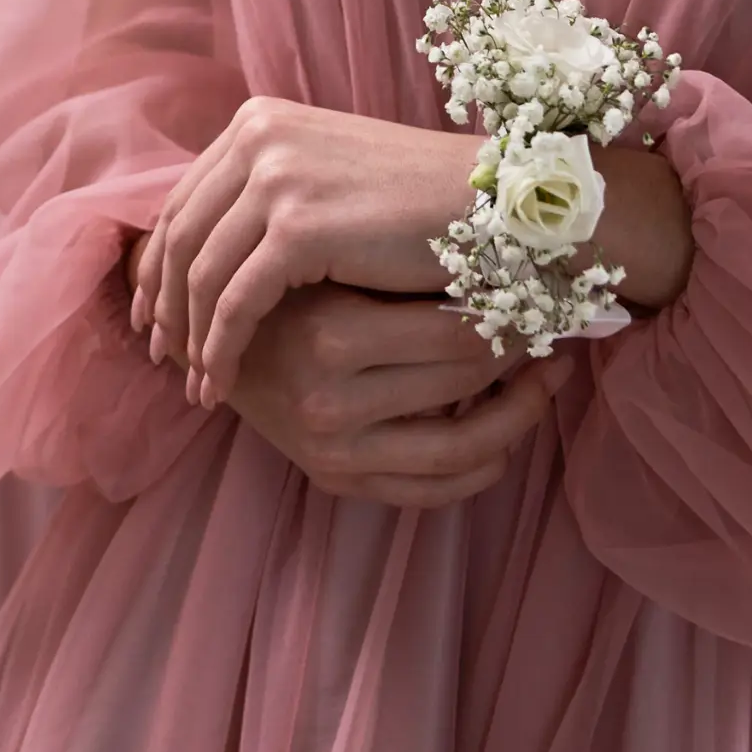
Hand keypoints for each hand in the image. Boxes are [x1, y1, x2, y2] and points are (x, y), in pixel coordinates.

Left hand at [132, 97, 484, 400]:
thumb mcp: (327, 182)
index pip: (186, 201)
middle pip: (181, 235)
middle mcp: (258, 137)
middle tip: (162, 358)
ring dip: (191, 336)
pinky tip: (221, 381)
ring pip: (202, 273)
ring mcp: (276, 177)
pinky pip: (237, 301)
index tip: (154, 315)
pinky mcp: (298, 226)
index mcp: (259, 121)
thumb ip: (271, 198)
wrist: (489, 204)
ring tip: (196, 384)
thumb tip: (210, 251)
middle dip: (164, 304)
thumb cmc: (417, 205)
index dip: (161, 263)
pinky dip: (222, 348)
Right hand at [222, 285, 555, 507]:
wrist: (204, 338)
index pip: (457, 332)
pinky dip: (483, 466)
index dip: (508, 311)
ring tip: (544, 378)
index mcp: (330, 337)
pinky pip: (433, 491)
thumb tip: (511, 261)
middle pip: (465, 383)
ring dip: (521, 413)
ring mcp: (333, 452)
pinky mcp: (335, 481)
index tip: (534, 289)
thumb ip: (399, 266)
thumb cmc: (278, 284)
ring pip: (464, 450)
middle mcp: (331, 404)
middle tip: (548, 325)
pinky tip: (506, 434)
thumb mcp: (327, 260)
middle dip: (523, 353)